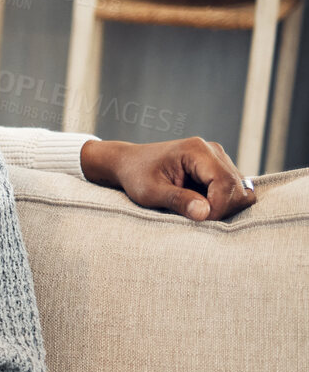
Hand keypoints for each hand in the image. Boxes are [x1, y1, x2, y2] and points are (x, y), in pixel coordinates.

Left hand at [80, 137, 256, 221]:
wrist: (130, 163)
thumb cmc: (137, 176)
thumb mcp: (150, 192)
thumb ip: (177, 200)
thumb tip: (206, 214)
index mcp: (197, 150)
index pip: (225, 182)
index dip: (218, 206)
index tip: (201, 221)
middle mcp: (213, 151)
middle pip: (238, 187)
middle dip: (222, 209)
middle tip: (196, 219)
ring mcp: (219, 159)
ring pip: (241, 191)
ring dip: (224, 207)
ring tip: (196, 211)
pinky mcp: (219, 169)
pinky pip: (234, 191)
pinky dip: (222, 204)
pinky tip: (200, 206)